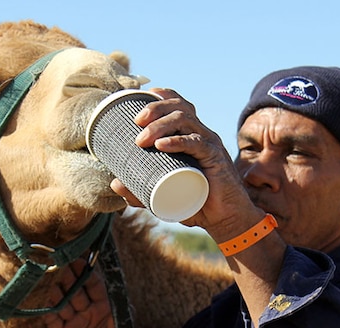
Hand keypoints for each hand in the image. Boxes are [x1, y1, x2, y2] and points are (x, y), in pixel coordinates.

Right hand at [44, 260, 133, 327]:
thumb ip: (123, 323)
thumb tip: (123, 303)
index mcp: (105, 307)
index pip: (95, 284)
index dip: (87, 272)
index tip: (79, 260)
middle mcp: (88, 310)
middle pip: (76, 289)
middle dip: (68, 277)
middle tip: (59, 264)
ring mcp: (72, 320)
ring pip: (62, 301)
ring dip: (55, 291)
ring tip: (47, 280)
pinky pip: (51, 319)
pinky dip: (46, 310)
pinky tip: (40, 300)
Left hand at [112, 87, 263, 240]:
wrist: (225, 218)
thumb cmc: (197, 202)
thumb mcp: (164, 195)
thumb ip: (140, 190)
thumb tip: (115, 183)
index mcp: (191, 135)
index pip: (179, 104)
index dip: (161, 96)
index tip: (139, 99)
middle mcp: (201, 134)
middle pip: (179, 107)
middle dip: (155, 109)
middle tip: (135, 123)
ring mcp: (210, 144)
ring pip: (185, 120)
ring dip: (160, 125)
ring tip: (142, 140)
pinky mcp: (215, 158)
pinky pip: (197, 143)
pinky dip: (177, 142)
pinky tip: (162, 145)